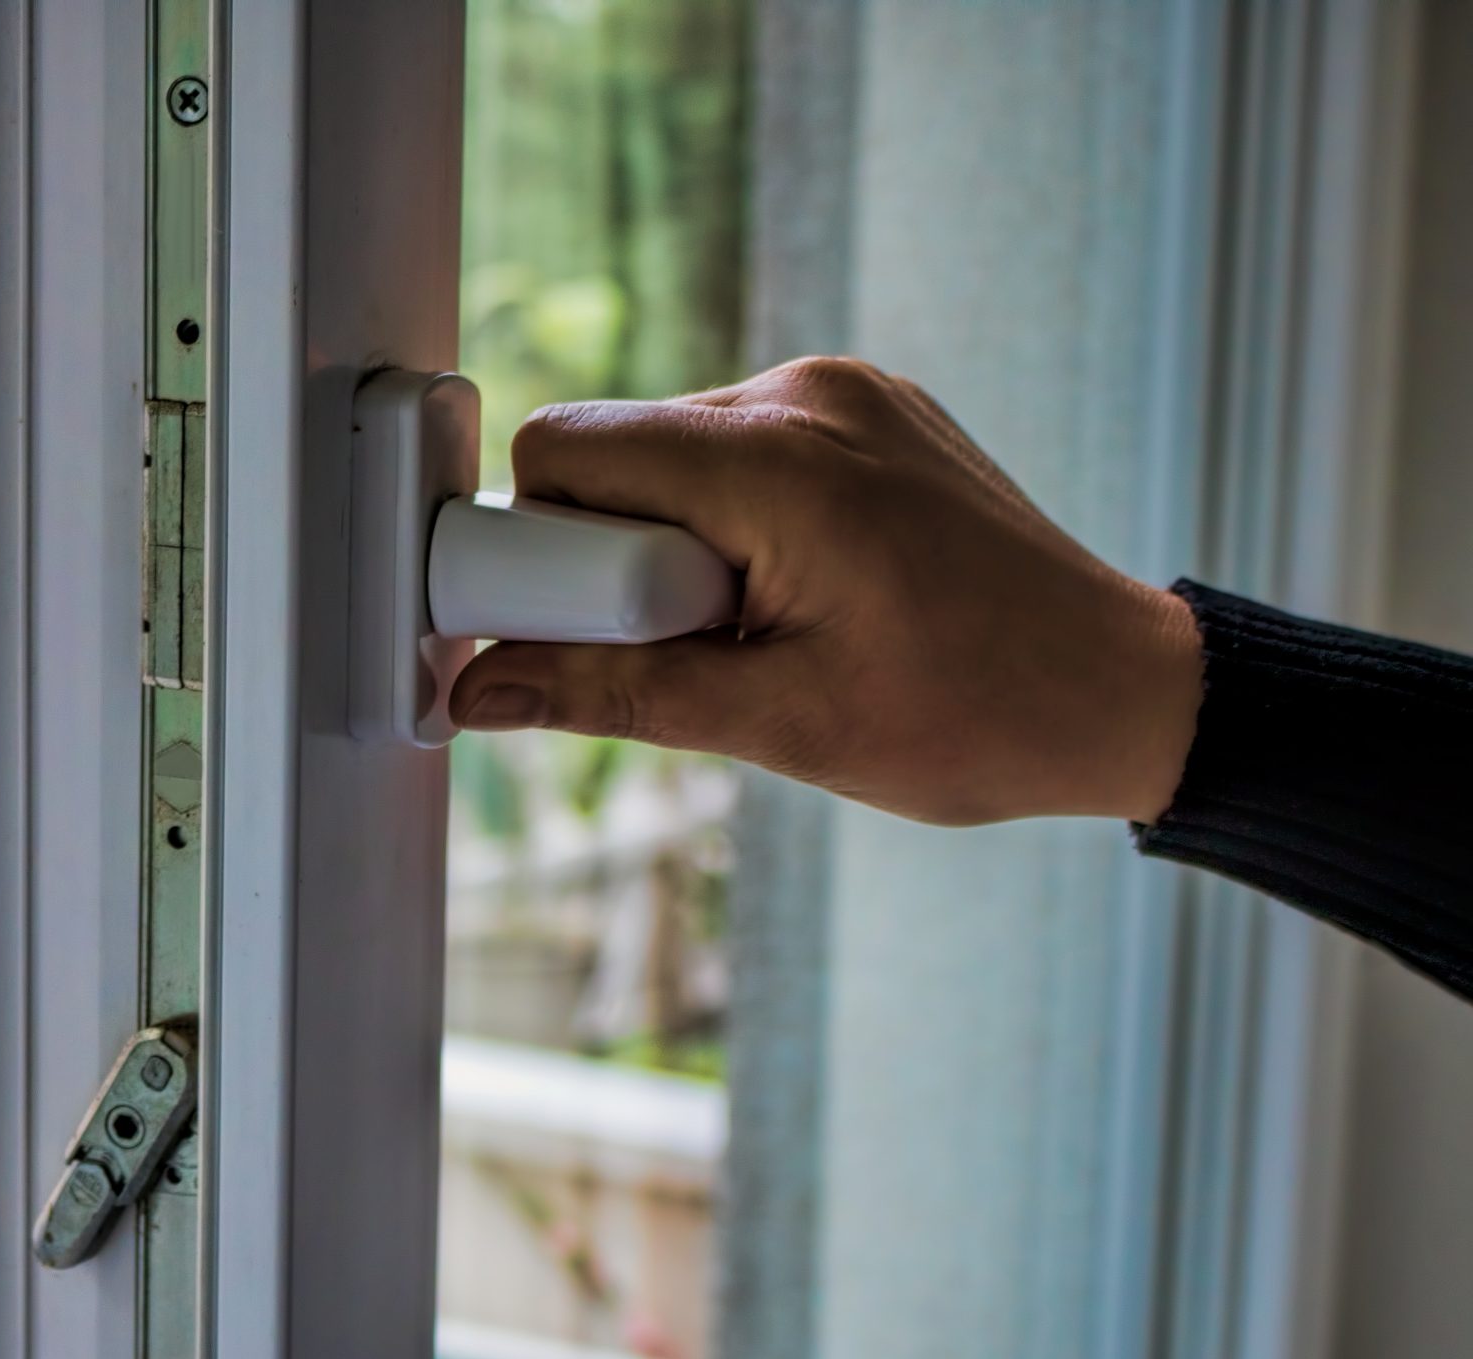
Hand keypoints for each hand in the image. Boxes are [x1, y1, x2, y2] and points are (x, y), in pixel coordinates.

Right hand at [446, 357, 1203, 826]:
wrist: (1124, 693)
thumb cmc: (976, 717)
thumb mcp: (775, 723)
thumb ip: (610, 694)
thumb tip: (477, 695)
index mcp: (779, 462)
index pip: (564, 453)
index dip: (535, 556)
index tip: (561, 640)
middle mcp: (806, 394)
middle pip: (610, 454)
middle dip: (610, 564)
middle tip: (697, 650)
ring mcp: (842, 392)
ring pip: (668, 458)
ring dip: (672, 553)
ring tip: (765, 633)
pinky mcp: (863, 411)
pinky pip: (735, 457)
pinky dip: (730, 530)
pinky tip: (799, 598)